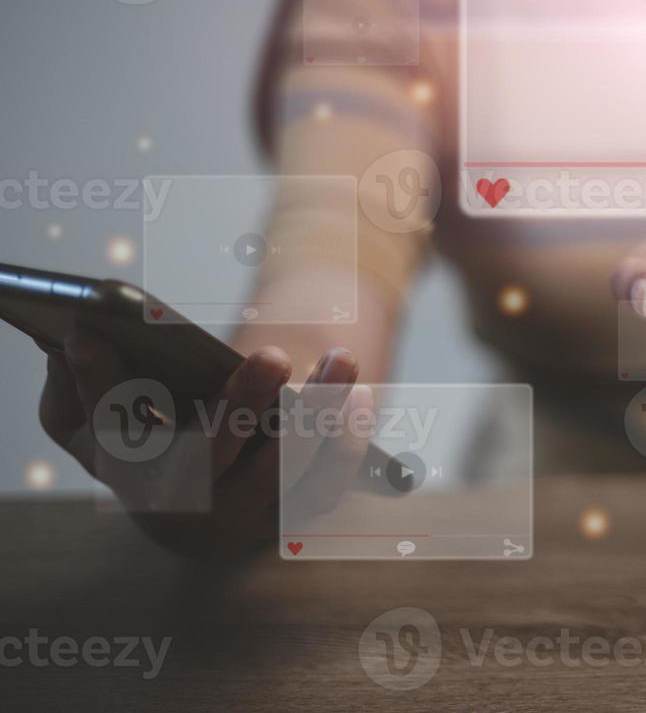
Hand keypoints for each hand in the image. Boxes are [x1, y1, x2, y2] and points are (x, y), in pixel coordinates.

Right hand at [36, 332, 369, 557]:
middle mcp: (186, 506)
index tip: (92, 333)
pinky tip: (358, 398)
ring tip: (340, 360)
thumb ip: (88, 380)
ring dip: (318, 419)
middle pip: (214, 457)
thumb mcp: (100, 420)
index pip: (113, 427)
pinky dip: (346, 444)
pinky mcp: (290, 519)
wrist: (189, 513)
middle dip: (245, 403)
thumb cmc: (143, 447)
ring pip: (285, 475)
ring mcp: (242, 517)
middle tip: (272, 355)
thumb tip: (80, 333)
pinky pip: (325, 487)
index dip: (101, 383)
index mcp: (132, 474)